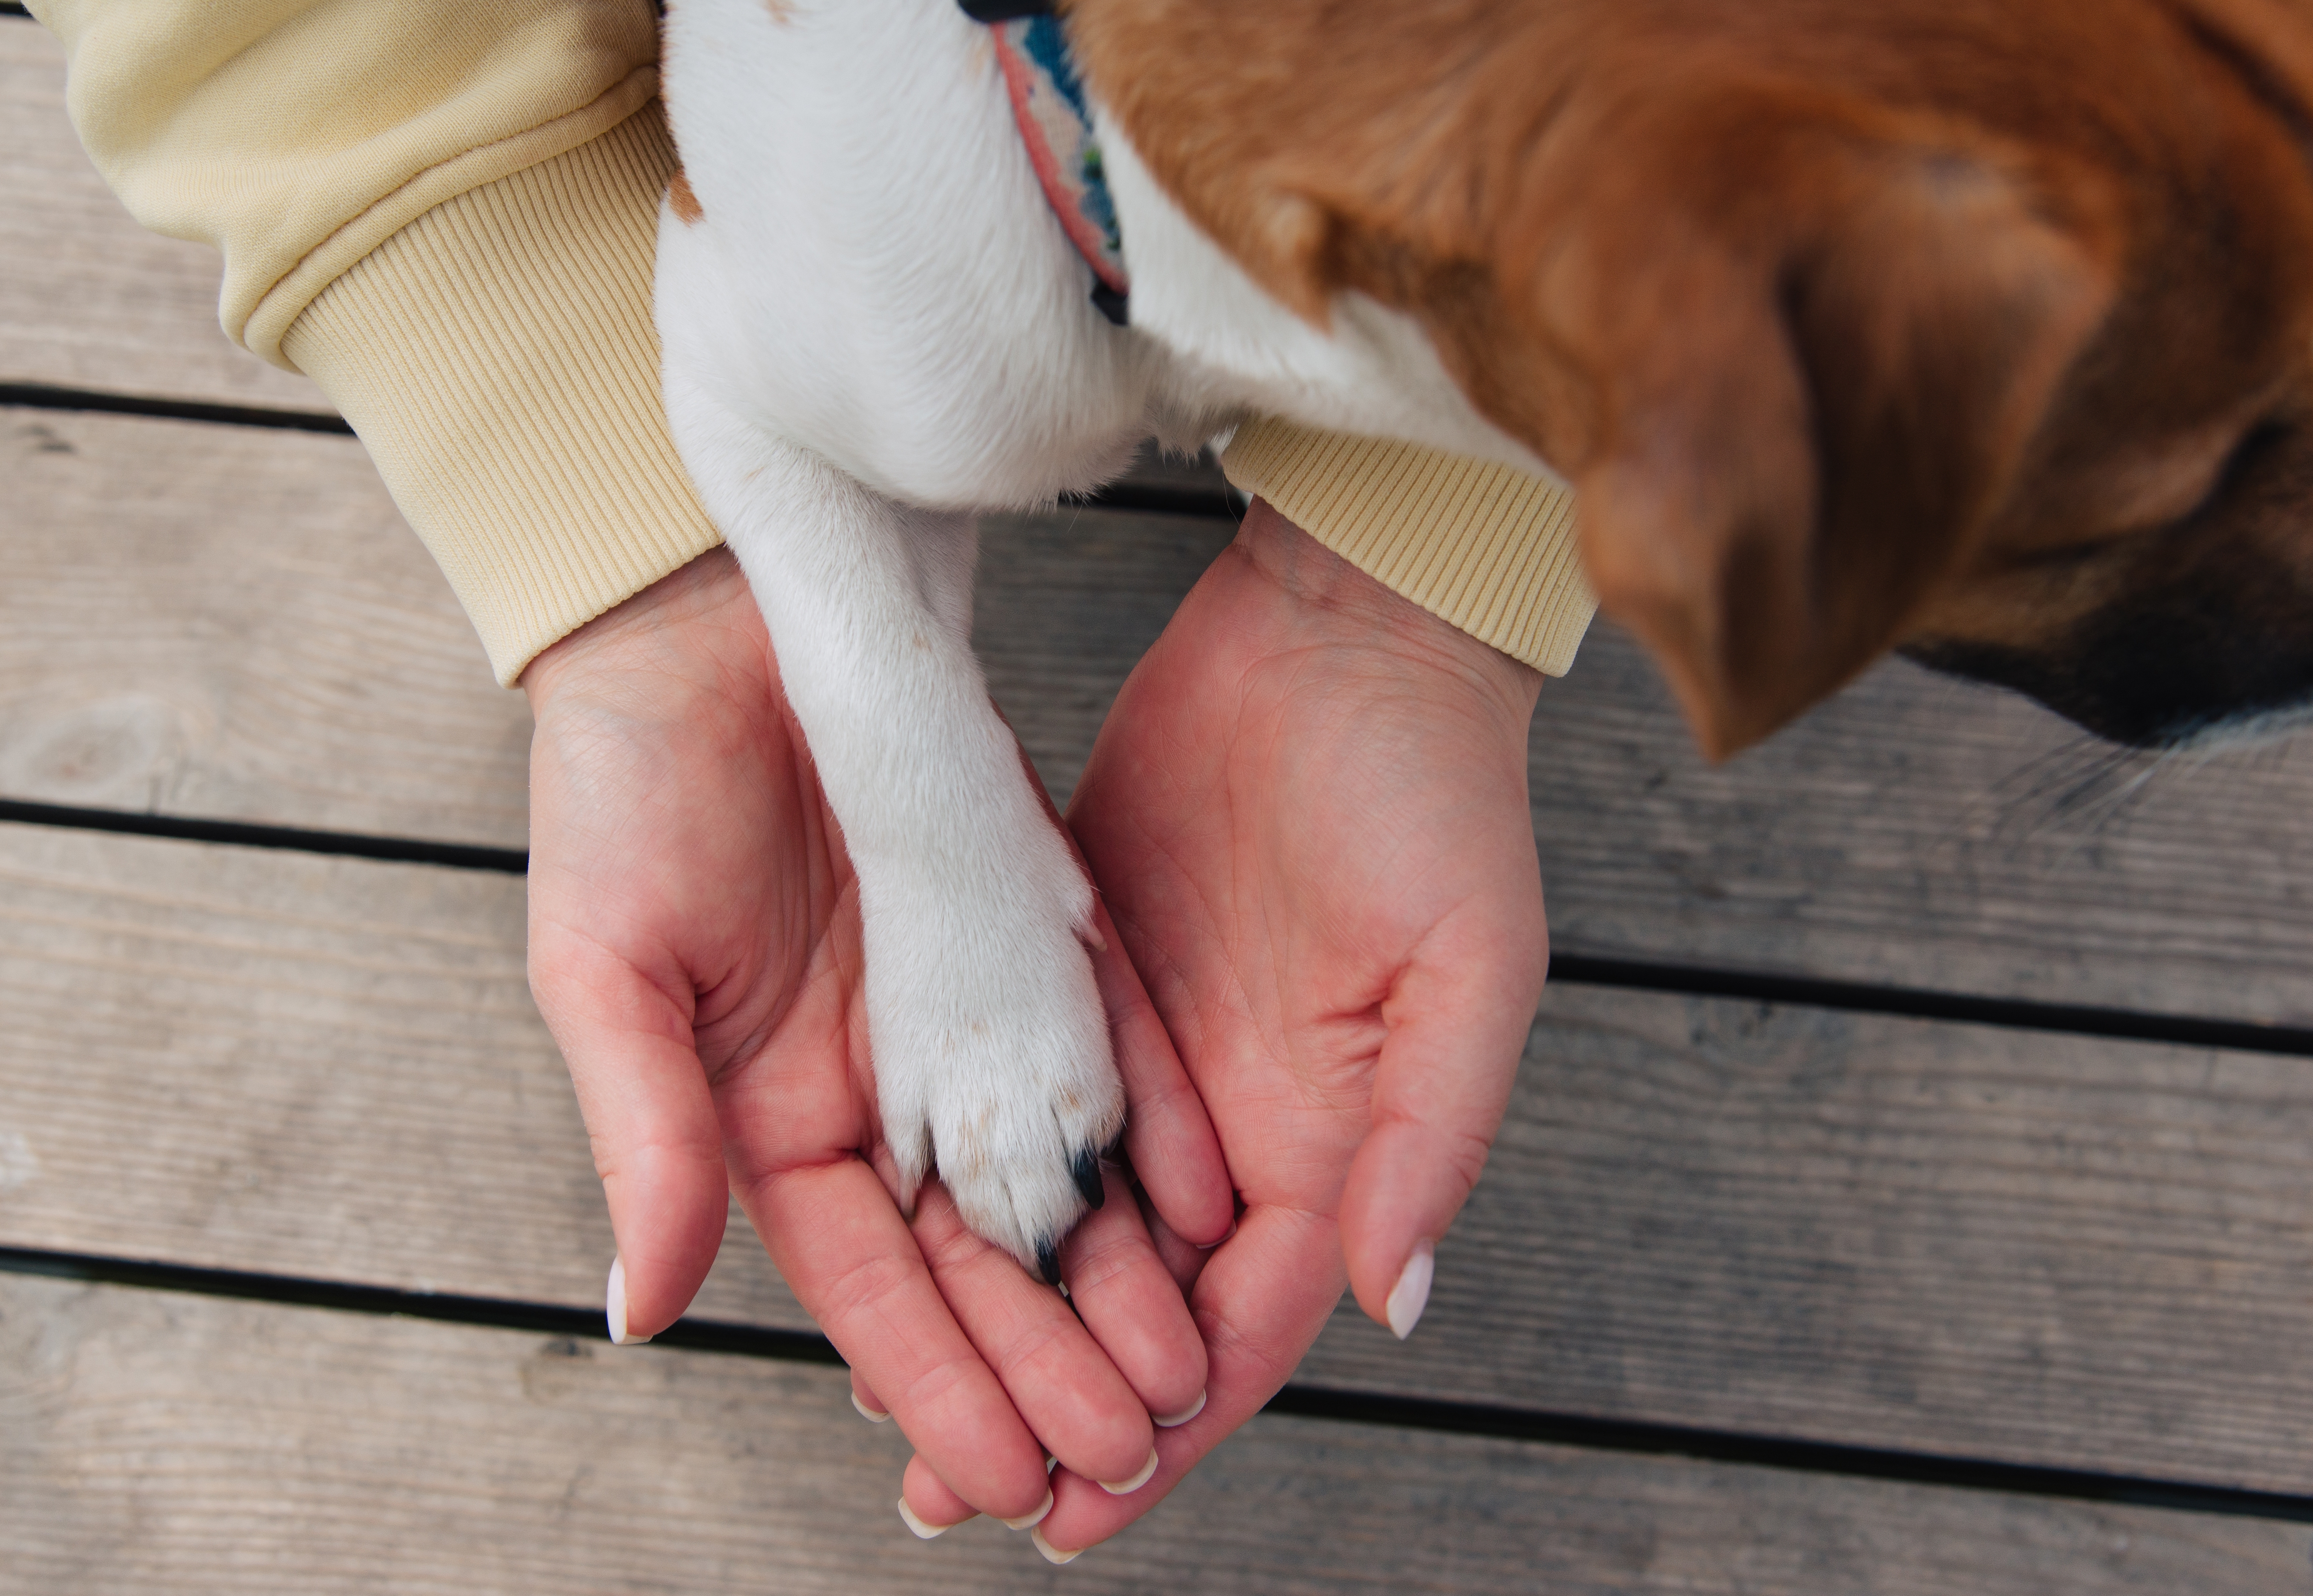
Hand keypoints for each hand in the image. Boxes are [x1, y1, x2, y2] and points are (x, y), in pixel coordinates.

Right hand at [520, 547, 1232, 1524]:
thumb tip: (642, 1312)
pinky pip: (1108, 1042)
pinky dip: (1153, 1126)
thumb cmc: (620, 785)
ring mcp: (963, 1009)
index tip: (1008, 1480)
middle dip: (1051, 1362)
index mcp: (777, 1116)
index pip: (874, 1285)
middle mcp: (884, 1084)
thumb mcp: (609, 972)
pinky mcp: (1031, 924)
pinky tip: (1204, 1207)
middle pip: (983, 1256)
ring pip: (1056, 1175)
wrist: (709, 618)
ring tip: (1185, 1374)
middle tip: (1131, 1453)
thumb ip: (647, 1136)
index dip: (940, 1385)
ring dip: (1117, 1277)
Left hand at [937, 498, 1549, 1554]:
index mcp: (1328, 1141)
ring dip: (996, 1311)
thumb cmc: (1437, 788)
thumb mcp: (1470, 963)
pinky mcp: (1079, 975)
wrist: (1341, 632)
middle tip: (952, 1498)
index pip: (1240, 1323)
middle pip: (1137, 1298)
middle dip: (1056, 1399)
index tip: (1077, 1516)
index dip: (1167, 1424)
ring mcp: (1152, 1053)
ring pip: (1066, 1218)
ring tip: (901, 1397)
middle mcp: (1234, 1122)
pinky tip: (896, 1236)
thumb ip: (1431, 1136)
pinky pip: (1017, 1101)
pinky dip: (966, 1179)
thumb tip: (1399, 1298)